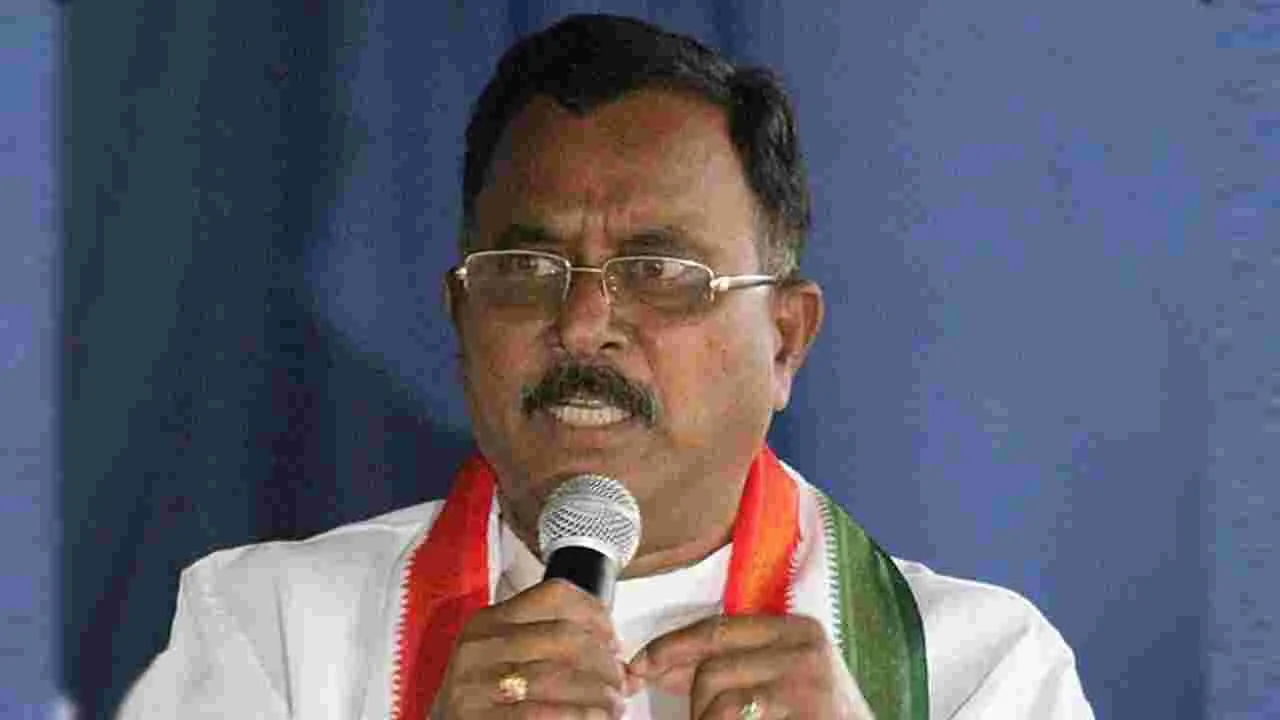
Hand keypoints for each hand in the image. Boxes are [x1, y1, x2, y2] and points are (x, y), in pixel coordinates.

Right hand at [433, 579, 629, 719]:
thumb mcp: (505, 657)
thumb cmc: (486, 698)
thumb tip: (615, 655)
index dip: (596, 614)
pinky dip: (579, 717)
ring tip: (613, 706)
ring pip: (558, 676)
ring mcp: (474, 683)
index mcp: (489, 621)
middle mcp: (479, 645)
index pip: (555, 595)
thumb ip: (549, 646)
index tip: (614, 640)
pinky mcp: (478, 718)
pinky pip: (542, 714)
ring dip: (598, 693)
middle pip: (564, 637)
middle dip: (604, 662)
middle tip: (620, 683)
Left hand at [626, 614, 870, 719]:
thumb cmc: (819, 719)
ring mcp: (807, 687)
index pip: (716, 628)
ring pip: (719, 704)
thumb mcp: (783, 680)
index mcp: (798, 631)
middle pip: (711, 668)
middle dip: (695, 703)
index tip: (637, 667)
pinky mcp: (805, 716)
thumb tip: (659, 666)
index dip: (668, 647)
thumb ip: (730, 666)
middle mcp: (805, 651)